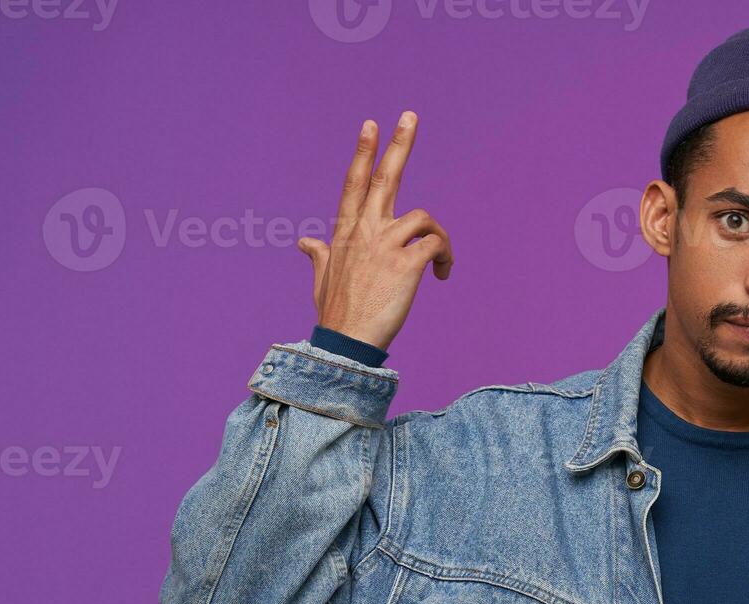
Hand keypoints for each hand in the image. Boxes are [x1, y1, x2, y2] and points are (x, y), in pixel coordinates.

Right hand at [296, 111, 452, 349]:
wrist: (347, 343)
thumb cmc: (337, 313)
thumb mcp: (322, 278)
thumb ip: (319, 255)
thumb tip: (303, 242)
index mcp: (346, 232)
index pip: (354, 183)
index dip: (364, 153)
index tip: (371, 125)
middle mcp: (364, 231)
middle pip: (385, 178)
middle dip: (398, 144)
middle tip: (410, 115)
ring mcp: (385, 245)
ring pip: (424, 217)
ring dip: (440, 236)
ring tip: (441, 263)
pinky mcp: (407, 264)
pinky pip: (435, 244)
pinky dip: (445, 256)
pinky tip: (443, 274)